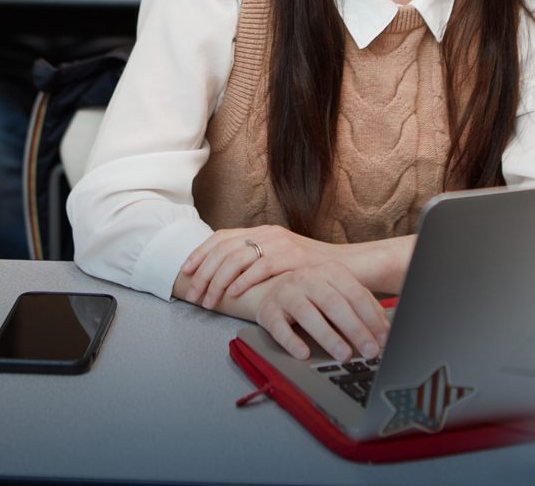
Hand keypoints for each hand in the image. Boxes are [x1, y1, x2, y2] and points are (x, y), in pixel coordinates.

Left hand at [181, 225, 339, 309]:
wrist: (349, 267)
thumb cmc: (313, 270)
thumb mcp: (281, 259)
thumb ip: (256, 261)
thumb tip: (223, 275)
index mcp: (263, 231)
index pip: (221, 237)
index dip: (199, 254)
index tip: (185, 273)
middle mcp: (268, 233)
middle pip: (223, 250)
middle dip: (203, 275)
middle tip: (194, 296)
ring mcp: (281, 243)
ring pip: (236, 259)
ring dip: (217, 283)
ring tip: (210, 302)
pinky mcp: (293, 256)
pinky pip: (260, 267)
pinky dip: (242, 282)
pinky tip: (233, 295)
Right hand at [243, 263, 390, 361]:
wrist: (268, 287)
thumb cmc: (312, 293)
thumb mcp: (338, 291)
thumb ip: (362, 305)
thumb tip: (385, 329)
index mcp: (331, 271)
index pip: (356, 295)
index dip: (372, 318)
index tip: (383, 339)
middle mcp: (308, 278)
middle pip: (335, 305)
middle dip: (356, 330)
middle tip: (370, 351)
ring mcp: (286, 293)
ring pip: (309, 316)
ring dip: (329, 338)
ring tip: (344, 355)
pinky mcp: (268, 311)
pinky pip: (280, 328)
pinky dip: (293, 342)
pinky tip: (305, 354)